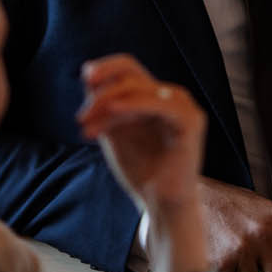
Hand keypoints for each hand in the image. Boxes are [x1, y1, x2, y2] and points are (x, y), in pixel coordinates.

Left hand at [76, 55, 205, 212]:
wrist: (161, 205)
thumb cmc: (141, 170)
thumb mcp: (115, 132)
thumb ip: (105, 105)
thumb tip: (88, 73)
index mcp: (154, 96)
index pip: (128, 67)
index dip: (105, 67)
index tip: (85, 79)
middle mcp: (170, 96)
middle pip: (130, 75)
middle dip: (101, 92)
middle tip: (81, 119)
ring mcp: (182, 106)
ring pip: (138, 88)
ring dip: (108, 104)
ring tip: (89, 129)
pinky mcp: (190, 121)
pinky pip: (160, 103)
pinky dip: (134, 103)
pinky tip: (113, 108)